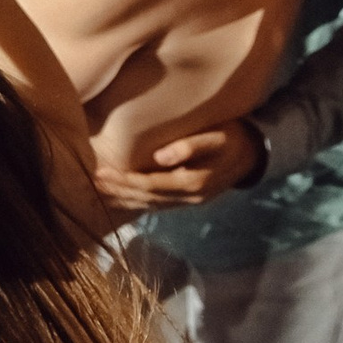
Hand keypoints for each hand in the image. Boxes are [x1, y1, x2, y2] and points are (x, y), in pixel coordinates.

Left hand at [95, 118, 264, 213]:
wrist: (252, 154)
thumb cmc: (231, 138)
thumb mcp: (217, 137)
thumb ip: (192, 145)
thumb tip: (162, 156)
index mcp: (194, 182)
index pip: (149, 185)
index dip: (123, 181)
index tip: (100, 173)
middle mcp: (189, 196)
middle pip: (145, 197)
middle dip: (116, 191)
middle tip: (90, 183)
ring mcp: (188, 201)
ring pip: (149, 205)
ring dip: (122, 199)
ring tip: (97, 191)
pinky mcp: (187, 199)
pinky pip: (157, 205)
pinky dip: (135, 202)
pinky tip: (118, 197)